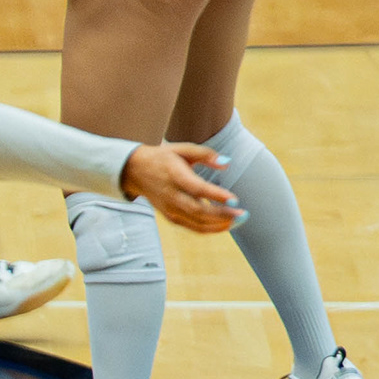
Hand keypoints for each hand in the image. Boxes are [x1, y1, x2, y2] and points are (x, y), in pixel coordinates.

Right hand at [122, 142, 238, 231]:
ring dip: (219, 224)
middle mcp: (171, 195)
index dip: (216, 196)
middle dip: (222, 215)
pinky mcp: (170, 217)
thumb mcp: (183, 149)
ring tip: (239, 220)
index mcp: (174, 175)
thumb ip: (206, 154)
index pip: (197, 189)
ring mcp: (169, 209)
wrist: (134, 170)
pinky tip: (226, 225)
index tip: (235, 199)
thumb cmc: (164, 158)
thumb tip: (227, 162)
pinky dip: (209, 229)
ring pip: (195, 223)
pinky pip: (191, 227)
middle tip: (243, 214)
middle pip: (197, 210)